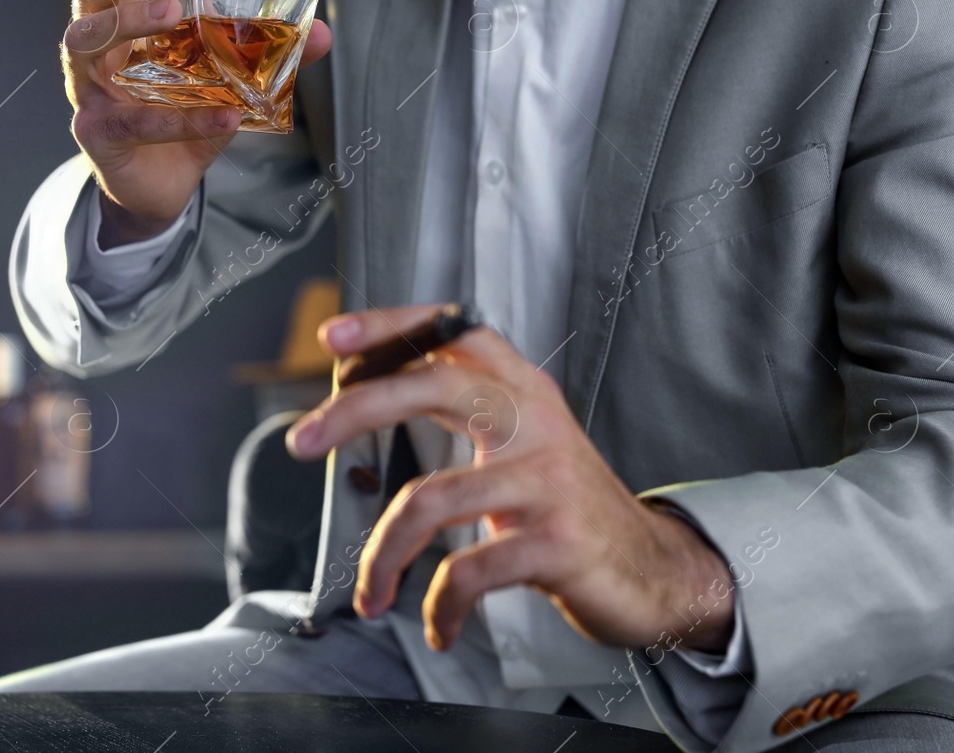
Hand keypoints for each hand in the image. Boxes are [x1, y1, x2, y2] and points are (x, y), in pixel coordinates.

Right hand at [64, 0, 332, 246]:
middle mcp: (93, 47)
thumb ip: (264, 53)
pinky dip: (180, 120)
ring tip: (174, 16)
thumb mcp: (223, 77)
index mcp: (118, 20)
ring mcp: (88, 90)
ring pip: (86, 42)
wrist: (160, 187)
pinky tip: (222, 118)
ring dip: (129, 21)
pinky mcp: (98, 135)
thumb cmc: (180, 114)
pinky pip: (133, 122)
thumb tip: (319, 32)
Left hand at [286, 304, 734, 653]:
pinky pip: (469, 572)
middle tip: (300, 442)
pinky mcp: (555, 541)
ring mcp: (547, 480)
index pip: (454, 334)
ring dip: (383, 555)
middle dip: (353, 412)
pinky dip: (440, 607)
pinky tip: (437, 627)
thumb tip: (362, 392)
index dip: (393, 326)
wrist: (653, 570)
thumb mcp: (525, 440)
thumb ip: (466, 409)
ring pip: (431, 500)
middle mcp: (536, 421)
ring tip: (369, 593)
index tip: (335, 335)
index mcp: (523, 389)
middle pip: (432, 388)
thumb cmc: (565, 505)